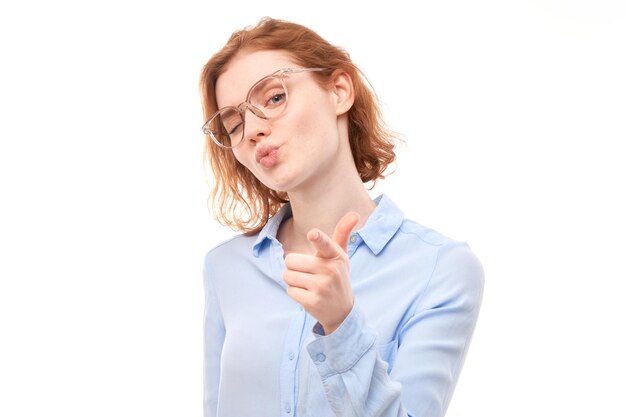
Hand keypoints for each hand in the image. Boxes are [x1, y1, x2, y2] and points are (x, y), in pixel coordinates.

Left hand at [283, 212, 359, 334]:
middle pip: (291, 260)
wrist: (342, 311)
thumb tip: (354, 213)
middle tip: (308, 273)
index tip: (313, 234)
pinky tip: (308, 295)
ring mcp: (322, 287)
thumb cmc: (337, 276)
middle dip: (293, 267)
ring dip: (293, 280)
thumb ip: (342, 233)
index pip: (325, 244)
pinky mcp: (313, 302)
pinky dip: (295, 293)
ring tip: (309, 285)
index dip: (318, 238)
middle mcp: (330, 271)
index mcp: (335, 256)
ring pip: (287, 275)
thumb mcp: (341, 256)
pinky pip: (290, 290)